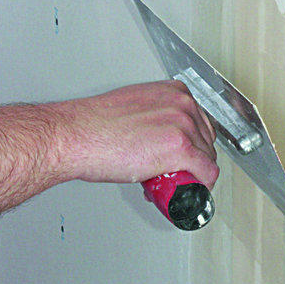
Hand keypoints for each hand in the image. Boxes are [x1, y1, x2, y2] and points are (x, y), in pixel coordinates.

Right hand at [56, 81, 219, 190]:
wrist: (77, 136)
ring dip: (194, 175)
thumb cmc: (95, 125)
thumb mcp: (135, 107)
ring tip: (172, 183)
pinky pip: (206, 174)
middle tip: (176, 172)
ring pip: (207, 158)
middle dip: (195, 159)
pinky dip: (202, 187)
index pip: (200, 121)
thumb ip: (154, 115)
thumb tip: (160, 135)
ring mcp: (184, 125)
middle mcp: (182, 104)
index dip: (194, 143)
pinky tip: (191, 192)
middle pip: (206, 139)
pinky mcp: (181, 149)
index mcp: (173, 91)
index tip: (186, 155)